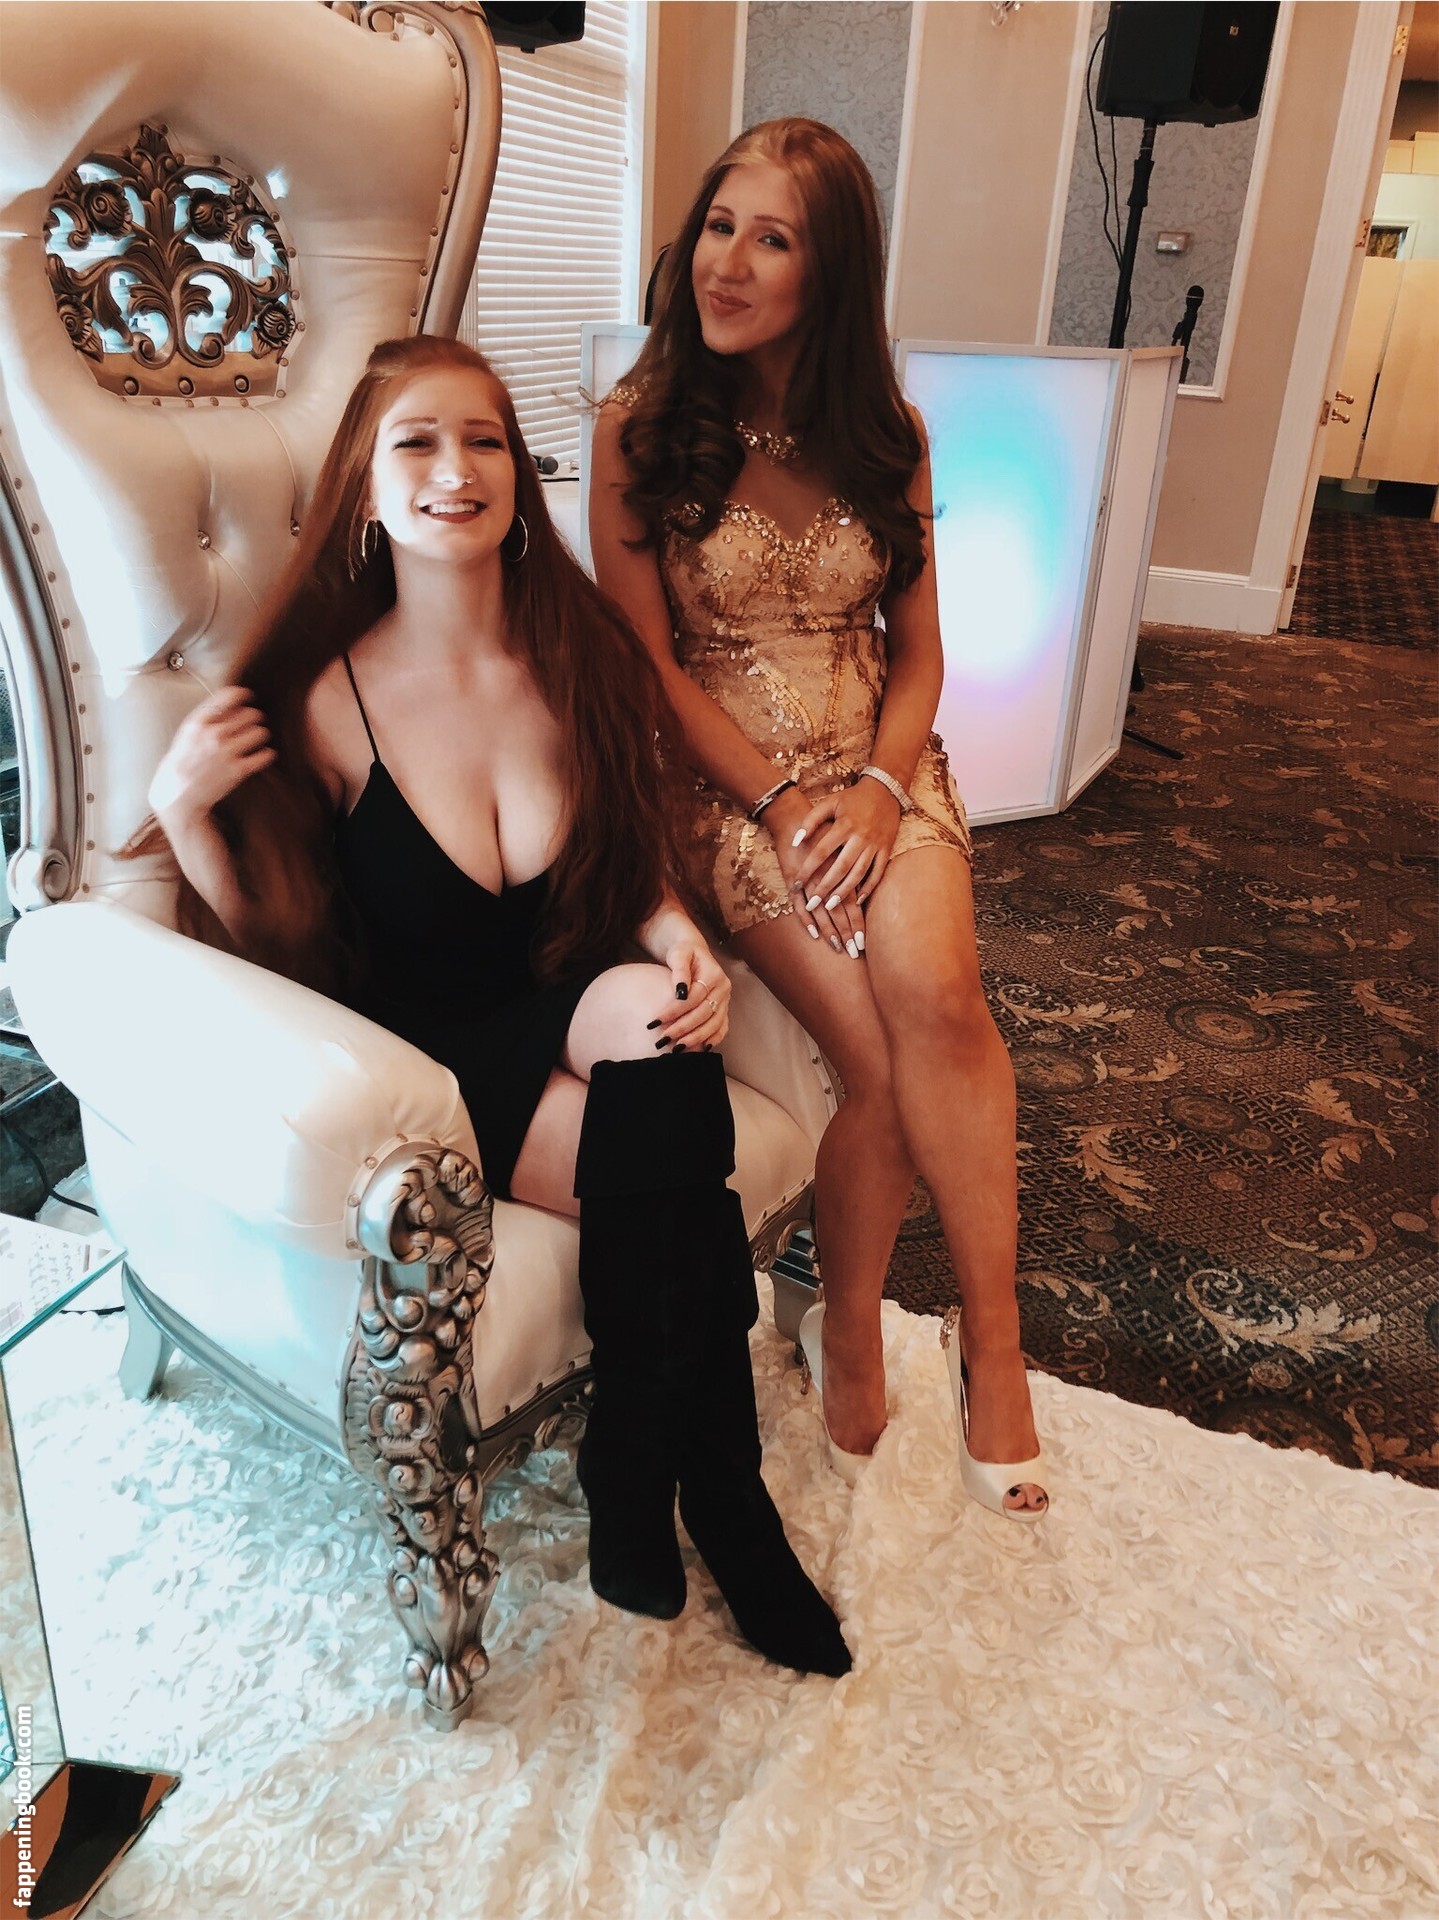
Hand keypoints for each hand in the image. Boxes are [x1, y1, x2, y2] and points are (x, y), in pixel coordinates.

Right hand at [149, 686, 275, 827]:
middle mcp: (213, 734)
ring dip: (261, 734)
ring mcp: (227, 752)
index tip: (248, 696)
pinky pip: (265, 755)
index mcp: (198, 723)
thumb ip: (206, 720)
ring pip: (260, 732)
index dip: (242, 694)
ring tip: (257, 739)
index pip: (228, 696)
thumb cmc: (180, 764)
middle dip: (253, 717)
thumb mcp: (186, 735)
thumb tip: (230, 706)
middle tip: (252, 723)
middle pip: (249, 714)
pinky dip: (267, 754)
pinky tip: (262, 755)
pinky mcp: (238, 771)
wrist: (177, 796)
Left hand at [652, 934, 731, 1051]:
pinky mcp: (723, 1008)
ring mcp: (725, 1000)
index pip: (694, 997)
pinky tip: (701, 1050)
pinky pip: (722, 1027)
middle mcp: (723, 988)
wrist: (694, 952)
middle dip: (683, 1028)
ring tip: (677, 1048)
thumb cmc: (683, 952)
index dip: (675, 1010)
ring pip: (714, 1023)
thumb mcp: (679, 954)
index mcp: (714, 974)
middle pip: (704, 1013)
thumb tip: (680, 992)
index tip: (656, 1021)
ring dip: (696, 1038)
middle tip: (663, 1040)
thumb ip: (680, 971)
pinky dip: (713, 1039)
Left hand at [784, 783, 901, 955]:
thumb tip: (795, 841)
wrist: (885, 790)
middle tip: (812, 904)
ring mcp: (875, 845)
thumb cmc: (853, 798)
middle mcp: (860, 837)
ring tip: (830, 906)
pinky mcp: (886, 849)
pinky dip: (869, 888)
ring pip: (859, 874)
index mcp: (844, 825)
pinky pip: (878, 873)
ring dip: (844, 892)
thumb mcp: (830, 803)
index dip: (808, 868)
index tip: (796, 883)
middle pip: (840, 868)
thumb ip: (811, 820)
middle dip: (825, 887)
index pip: (821, 852)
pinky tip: (857, 901)